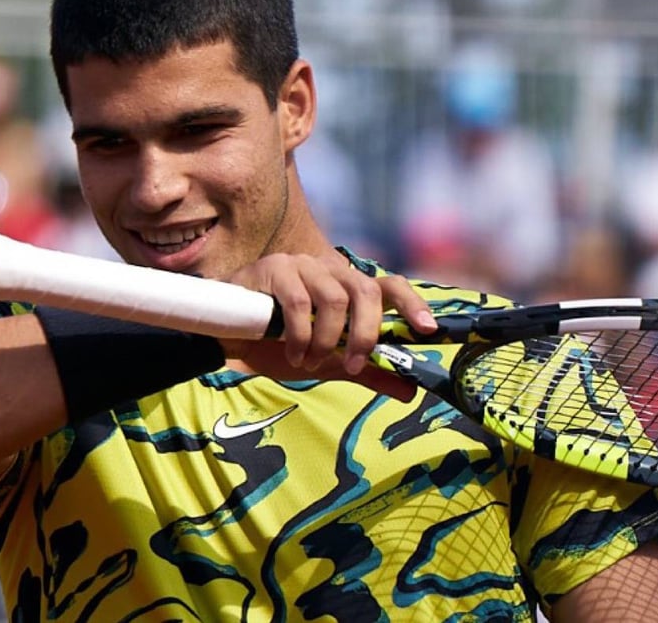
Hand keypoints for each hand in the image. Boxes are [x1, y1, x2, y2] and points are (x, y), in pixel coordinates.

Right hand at [219, 251, 437, 398]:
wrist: (229, 339)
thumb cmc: (280, 344)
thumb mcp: (331, 363)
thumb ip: (369, 372)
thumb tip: (410, 392)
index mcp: (348, 288)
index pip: (389, 285)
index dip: (412, 304)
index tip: (428, 329)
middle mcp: (330, 270)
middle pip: (366, 290)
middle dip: (366, 332)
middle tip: (355, 364)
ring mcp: (302, 266)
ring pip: (334, 298)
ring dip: (327, 339)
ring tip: (312, 362)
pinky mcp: (275, 268)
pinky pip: (299, 302)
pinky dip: (301, 335)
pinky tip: (294, 354)